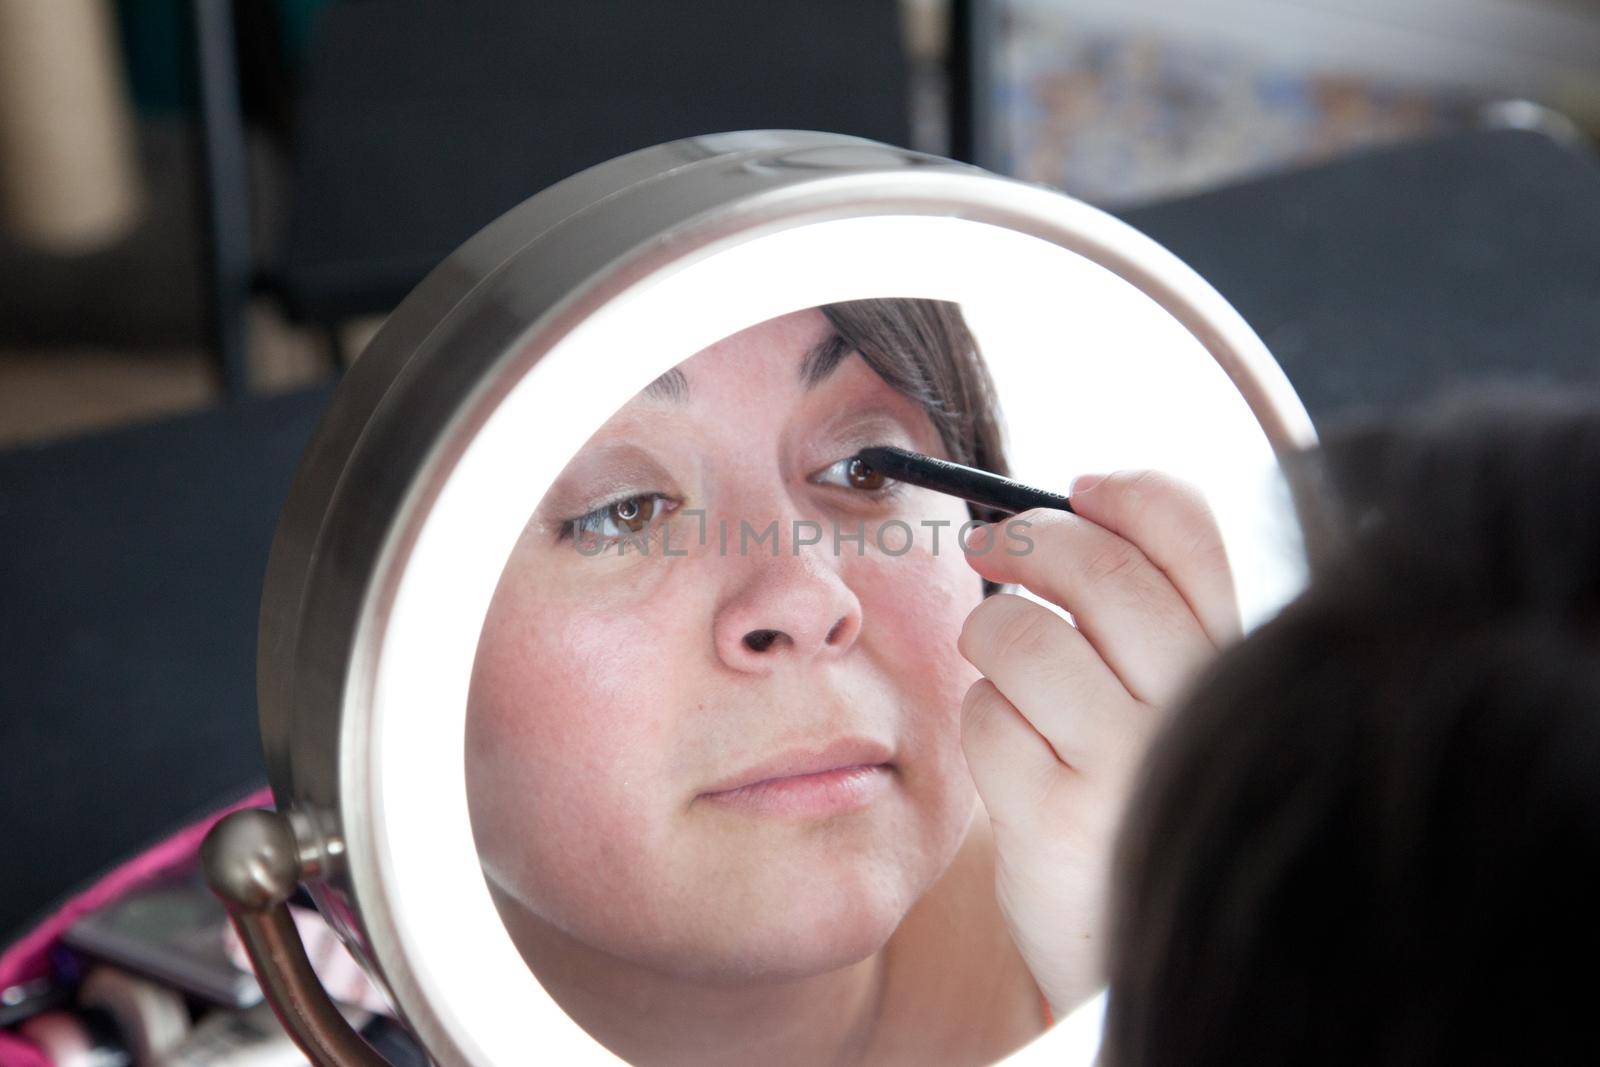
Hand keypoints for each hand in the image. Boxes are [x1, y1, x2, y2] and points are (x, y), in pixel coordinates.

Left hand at [956, 470, 1239, 1016]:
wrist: (1142, 955)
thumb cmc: (1147, 805)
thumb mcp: (1182, 708)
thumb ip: (1153, 622)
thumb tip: (1068, 511)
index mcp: (1237, 666)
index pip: (1190, 533)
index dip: (1126, 492)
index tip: (1079, 489)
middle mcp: (1195, 707)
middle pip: (1093, 566)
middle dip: (1025, 539)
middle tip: (989, 544)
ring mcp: (1127, 763)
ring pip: (1019, 635)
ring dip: (991, 638)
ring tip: (1003, 670)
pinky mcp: (1054, 817)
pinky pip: (984, 715)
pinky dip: (982, 721)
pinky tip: (1013, 757)